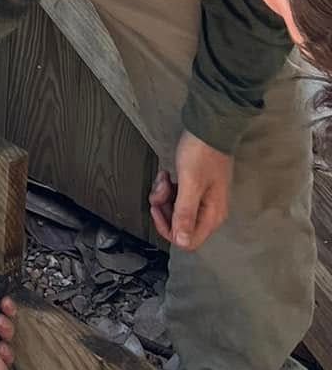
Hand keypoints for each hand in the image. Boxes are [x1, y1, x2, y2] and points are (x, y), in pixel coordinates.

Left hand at [151, 131, 232, 250]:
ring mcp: (202, 200)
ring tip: (164, 177)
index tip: (158, 208)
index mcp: (212, 216)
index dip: (168, 228)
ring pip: (175, 210)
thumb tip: (182, 241)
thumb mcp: (190, 184)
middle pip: (179, 225)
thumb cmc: (201, 154)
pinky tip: (167, 175)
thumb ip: (185, 213)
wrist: (208, 128)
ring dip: (164, 195)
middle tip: (161, 187)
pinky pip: (177, 197)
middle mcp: (209, 212)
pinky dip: (168, 188)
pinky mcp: (196, 189)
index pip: (187, 240)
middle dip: (164, 207)